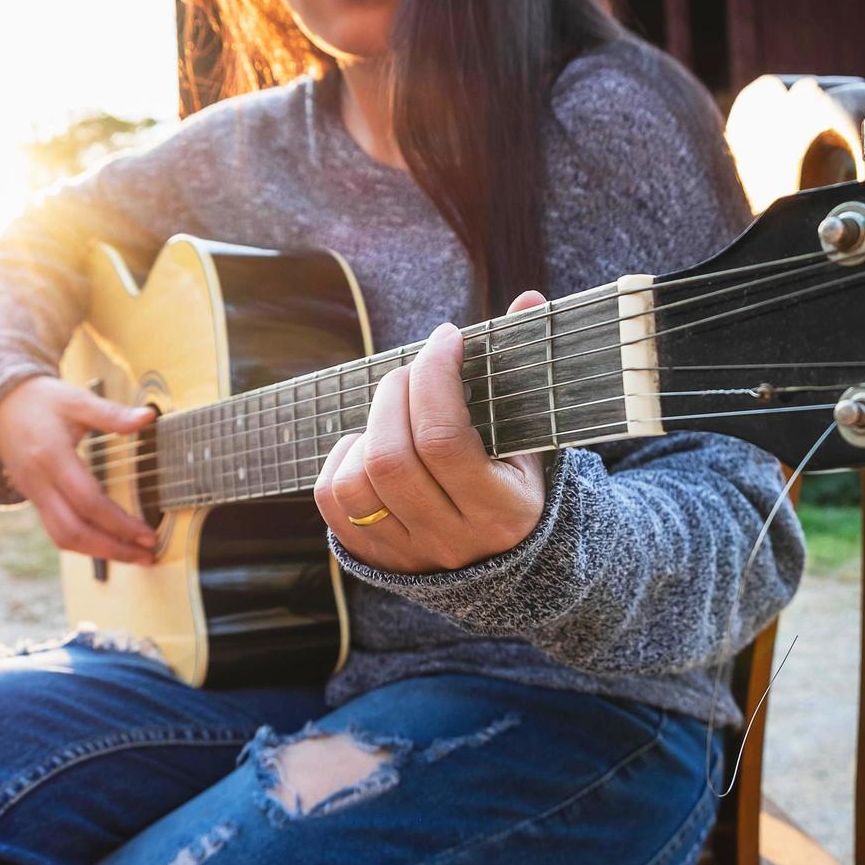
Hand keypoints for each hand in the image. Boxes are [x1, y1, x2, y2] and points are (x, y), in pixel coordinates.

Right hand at [0, 376, 156, 563]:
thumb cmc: (42, 400)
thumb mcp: (76, 399)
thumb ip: (111, 413)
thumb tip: (148, 417)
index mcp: (52, 457)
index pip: (88, 502)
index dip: (120, 523)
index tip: (149, 535)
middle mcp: (40, 483)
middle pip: (74, 531)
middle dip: (112, 549)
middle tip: (148, 556)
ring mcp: (34, 495)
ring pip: (63, 538)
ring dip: (99, 553)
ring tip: (134, 556)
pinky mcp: (35, 500)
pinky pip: (58, 531)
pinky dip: (85, 544)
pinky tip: (110, 545)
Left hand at [314, 291, 549, 573]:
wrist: (508, 565)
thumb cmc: (517, 483)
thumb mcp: (531, 438)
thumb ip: (527, 372)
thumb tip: (528, 299)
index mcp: (502, 511)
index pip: (444, 439)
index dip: (435, 378)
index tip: (446, 338)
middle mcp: (452, 538)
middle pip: (393, 457)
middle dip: (395, 394)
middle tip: (411, 370)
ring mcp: (409, 551)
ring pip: (357, 481)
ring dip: (367, 428)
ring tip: (393, 411)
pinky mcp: (375, 557)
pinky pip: (332, 500)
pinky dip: (342, 459)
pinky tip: (368, 445)